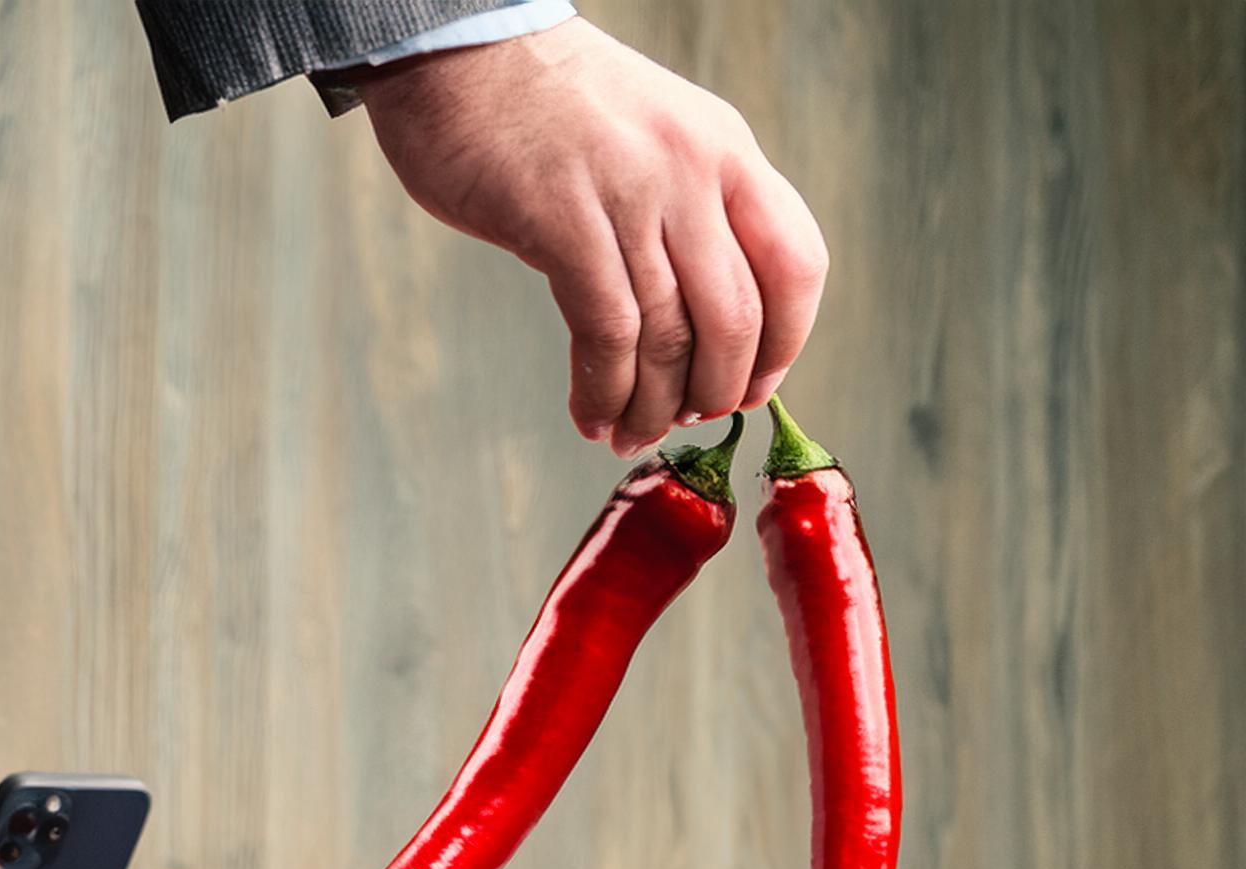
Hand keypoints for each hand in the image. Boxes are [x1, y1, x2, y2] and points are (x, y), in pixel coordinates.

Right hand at [352, 18, 829, 456]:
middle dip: (715, 390)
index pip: (796, 262)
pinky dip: (602, 389)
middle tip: (681, 421)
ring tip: (627, 433)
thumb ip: (681, 206)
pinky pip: (605, 331)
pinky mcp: (562, 220)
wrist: (458, 50)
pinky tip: (590, 414)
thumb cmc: (539, 104)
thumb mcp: (647, 138)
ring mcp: (630, 193)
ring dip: (651, 404)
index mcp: (724, 149)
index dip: (785, 344)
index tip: (752, 386)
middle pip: (738, 315)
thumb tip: (692, 310)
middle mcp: (691, 170)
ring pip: (670, 334)